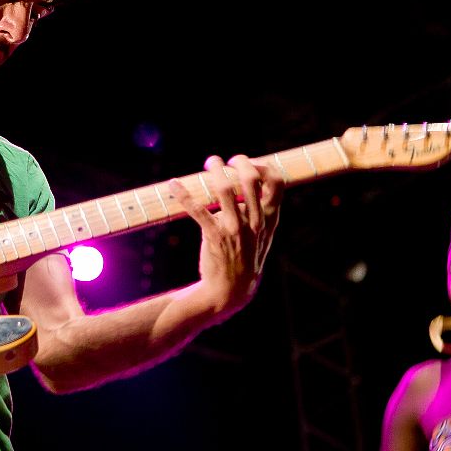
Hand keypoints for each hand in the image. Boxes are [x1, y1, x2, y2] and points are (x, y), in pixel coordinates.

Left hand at [170, 153, 282, 319]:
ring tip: (209, 162)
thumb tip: (249, 179)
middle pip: (250, 179)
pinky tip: (173, 184)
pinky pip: (198, 210)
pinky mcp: (215, 236)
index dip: (263, 166)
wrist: (232, 290)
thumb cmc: (245, 257)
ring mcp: (235, 229)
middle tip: (226, 160)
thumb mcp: (262, 235)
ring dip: (215, 170)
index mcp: (269, 219)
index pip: (277, 183)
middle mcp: (254, 221)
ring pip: (225, 190)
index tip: (249, 162)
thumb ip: (260, 210)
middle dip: (239, 162)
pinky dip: (183, 194)